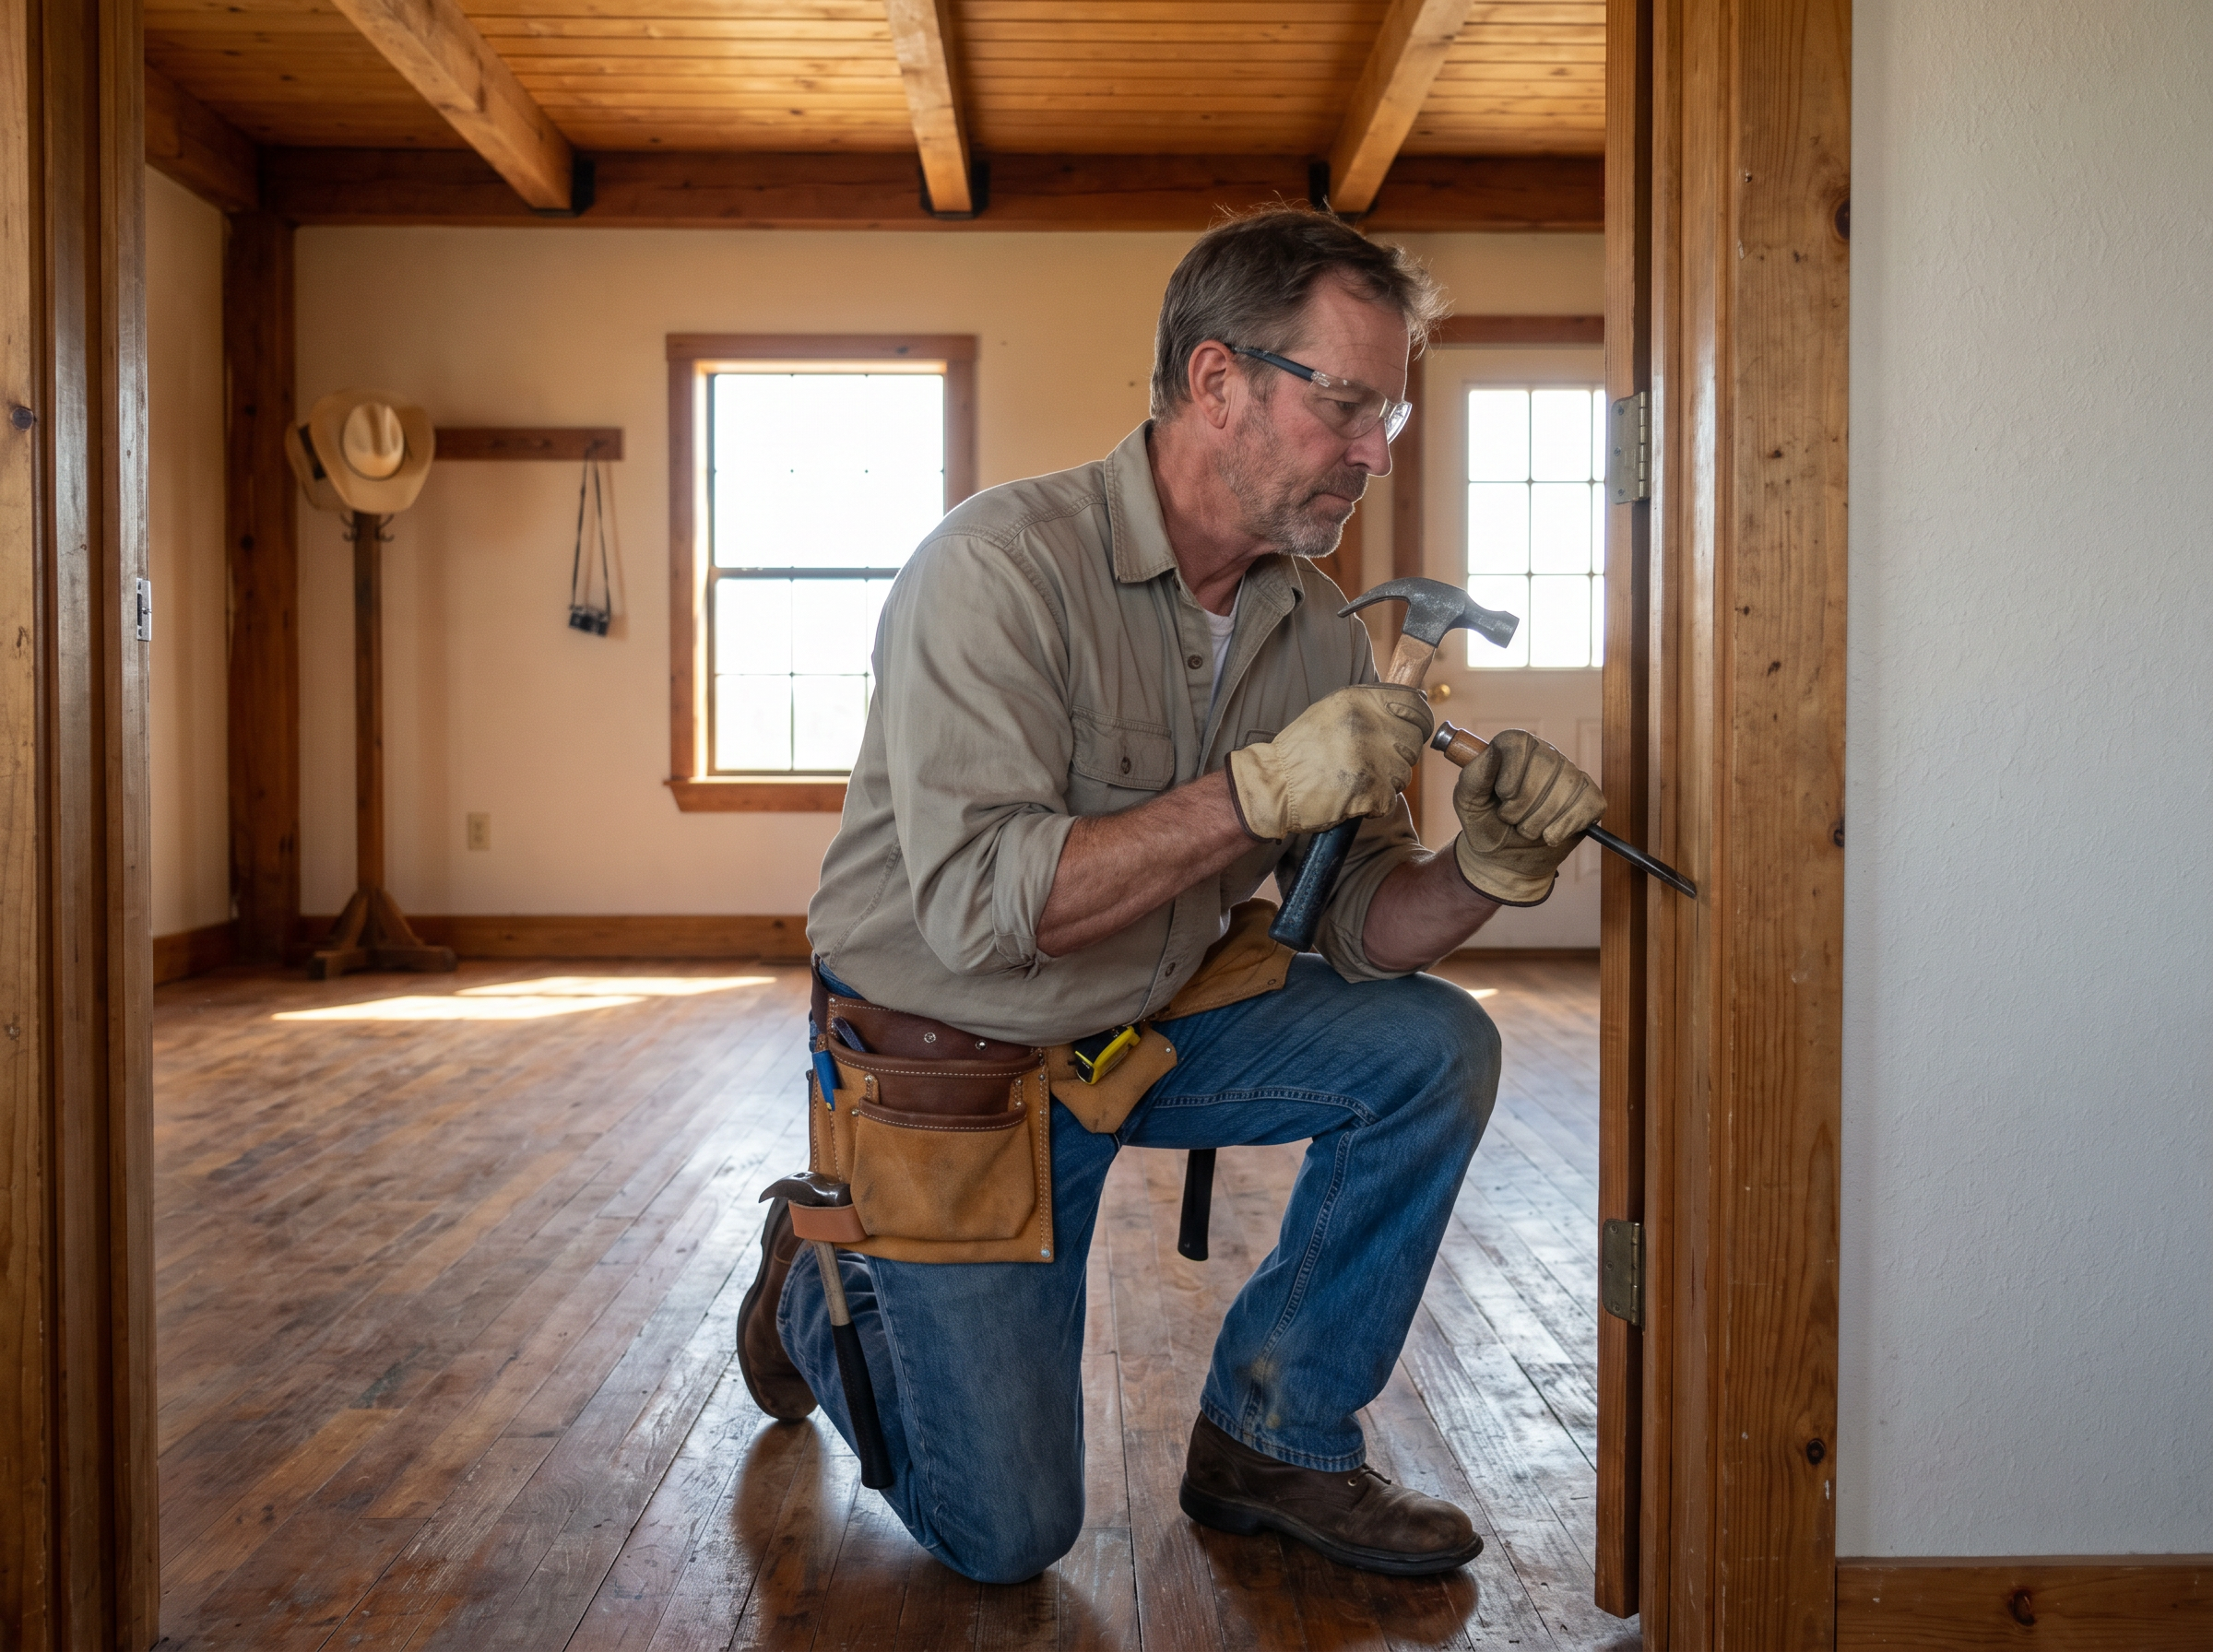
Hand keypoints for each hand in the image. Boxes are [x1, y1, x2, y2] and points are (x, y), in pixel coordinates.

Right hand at [1224, 685, 1432, 839]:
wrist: (1273, 787)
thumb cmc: (1300, 752)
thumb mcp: (1330, 712)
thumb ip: (1368, 707)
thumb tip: (1413, 704)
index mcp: (1358, 701)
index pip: (1414, 704)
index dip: (1419, 719)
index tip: (1414, 728)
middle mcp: (1368, 725)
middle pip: (1414, 742)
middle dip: (1399, 755)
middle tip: (1373, 762)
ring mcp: (1371, 758)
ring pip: (1404, 773)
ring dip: (1386, 781)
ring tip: (1356, 778)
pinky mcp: (1371, 790)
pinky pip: (1390, 799)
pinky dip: (1374, 804)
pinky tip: (1352, 796)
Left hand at [1450, 729, 1605, 904]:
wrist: (1503, 860)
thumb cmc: (1484, 825)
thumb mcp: (1468, 802)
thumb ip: (1474, 776)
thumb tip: (1494, 751)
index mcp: (1514, 747)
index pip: (1521, 743)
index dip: (1511, 776)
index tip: (1501, 797)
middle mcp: (1545, 754)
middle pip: (1547, 765)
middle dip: (1523, 805)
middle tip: (1511, 819)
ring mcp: (1570, 776)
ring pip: (1568, 788)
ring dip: (1540, 821)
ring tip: (1526, 828)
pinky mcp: (1589, 799)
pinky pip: (1589, 804)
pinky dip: (1564, 827)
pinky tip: (1549, 835)